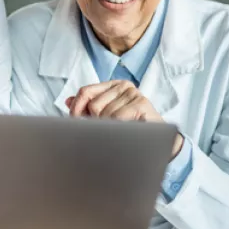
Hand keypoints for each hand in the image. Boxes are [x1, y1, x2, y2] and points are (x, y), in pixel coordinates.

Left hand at [66, 81, 182, 156]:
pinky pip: (118, 119)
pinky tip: (124, 133)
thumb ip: (88, 107)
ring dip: (108, 129)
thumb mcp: (107, 115)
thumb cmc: (131, 128)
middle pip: (93, 105)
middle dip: (94, 122)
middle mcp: (124, 86)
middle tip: (104, 132)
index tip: (73, 122)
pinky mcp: (142, 104)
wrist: (160, 142)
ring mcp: (134, 94)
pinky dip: (117, 129)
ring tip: (117, 133)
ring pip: (105, 114)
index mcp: (114, 85)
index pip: (85, 91)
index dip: (76, 108)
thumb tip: (68, 101)